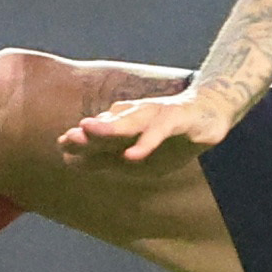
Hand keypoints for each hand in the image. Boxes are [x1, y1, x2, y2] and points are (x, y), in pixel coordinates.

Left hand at [59, 84, 239, 167]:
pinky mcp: (180, 118)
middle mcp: (138, 117)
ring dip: (110, 127)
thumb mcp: (135, 152)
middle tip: (67, 138)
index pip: (100, 136)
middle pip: (109, 126)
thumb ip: (103, 156)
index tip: (61, 145)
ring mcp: (158, 115)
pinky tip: (133, 155)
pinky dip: (147, 142)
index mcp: (125, 126)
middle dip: (89, 133)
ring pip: (131, 122)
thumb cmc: (169, 133)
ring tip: (88, 130)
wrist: (211, 113)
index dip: (81, 140)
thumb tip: (67, 159)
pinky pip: (161, 131)